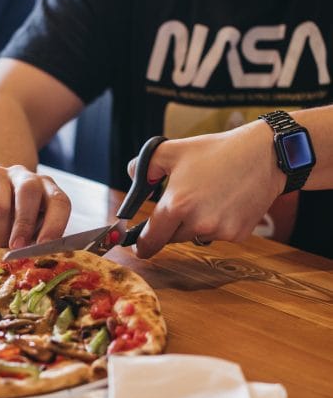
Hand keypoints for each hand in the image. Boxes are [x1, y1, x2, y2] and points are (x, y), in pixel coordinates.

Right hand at [0, 164, 71, 249]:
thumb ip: (37, 241)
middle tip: (16, 249)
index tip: (45, 246)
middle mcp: (24, 176)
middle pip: (28, 192)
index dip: (54, 223)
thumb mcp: (31, 233)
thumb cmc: (13, 226)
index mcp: (47, 188)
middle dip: (23, 224)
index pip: (58, 200)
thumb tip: (38, 261)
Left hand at [129, 122, 284, 257]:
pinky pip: (218, 235)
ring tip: (210, 195)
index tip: (139, 247)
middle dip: (173, 224)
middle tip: (185, 201)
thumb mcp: (174, 150)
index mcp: (177, 205)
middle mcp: (197, 223)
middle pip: (172, 237)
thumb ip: (146, 165)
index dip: (142, 245)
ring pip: (195, 236)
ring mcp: (219, 231)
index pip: (151, 239)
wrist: (264, 154)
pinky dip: (218, 223)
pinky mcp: (238, 234)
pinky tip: (227, 201)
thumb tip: (133, 175)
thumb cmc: (217, 151)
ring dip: (195, 224)